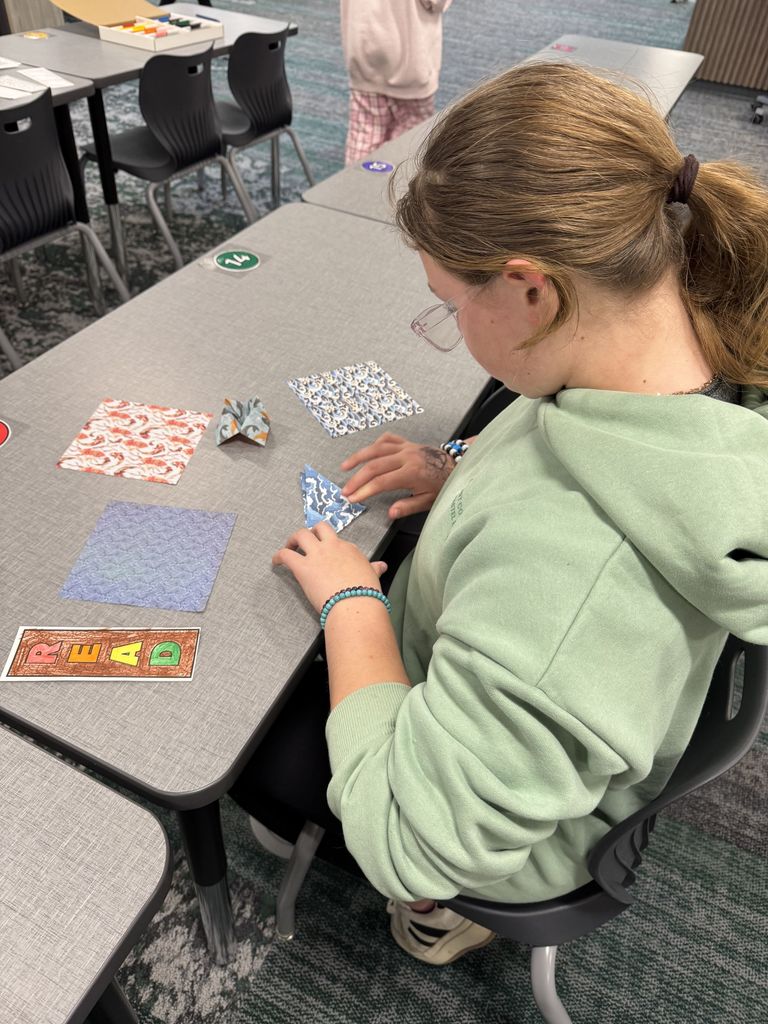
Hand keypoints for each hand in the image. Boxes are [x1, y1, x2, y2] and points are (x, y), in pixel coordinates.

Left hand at [272, 521, 386, 612]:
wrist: (355, 604)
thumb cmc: (365, 594)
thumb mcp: (373, 577)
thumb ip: (374, 569)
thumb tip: (382, 566)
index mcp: (350, 549)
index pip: (339, 542)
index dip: (331, 547)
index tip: (328, 555)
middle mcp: (333, 547)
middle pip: (320, 528)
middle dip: (312, 532)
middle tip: (306, 541)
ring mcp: (317, 555)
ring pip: (301, 534)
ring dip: (293, 539)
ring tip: (289, 547)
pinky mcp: (302, 566)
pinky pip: (286, 555)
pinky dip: (279, 556)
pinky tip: (276, 561)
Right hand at [340, 432, 453, 518]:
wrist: (458, 465)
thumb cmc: (444, 484)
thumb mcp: (429, 500)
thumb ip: (409, 506)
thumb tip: (390, 513)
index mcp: (412, 472)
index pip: (381, 482)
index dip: (364, 491)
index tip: (352, 499)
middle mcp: (406, 457)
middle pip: (374, 466)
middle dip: (357, 479)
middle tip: (345, 490)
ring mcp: (406, 447)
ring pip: (376, 449)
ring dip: (358, 457)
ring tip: (344, 467)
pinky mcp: (407, 443)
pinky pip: (388, 439)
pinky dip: (376, 444)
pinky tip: (367, 453)